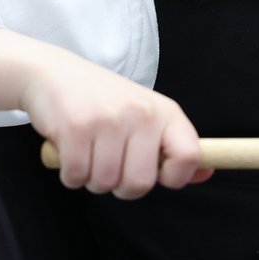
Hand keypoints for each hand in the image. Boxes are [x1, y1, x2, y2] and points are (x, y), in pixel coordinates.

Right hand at [19, 46, 208, 197]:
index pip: (190, 156)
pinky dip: (69, 175)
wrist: (52, 73)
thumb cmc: (102, 100)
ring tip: (87, 153)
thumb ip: (173, 146)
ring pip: (105, 183)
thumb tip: (206, 174)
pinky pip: (76, 177)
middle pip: (140, 184)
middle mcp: (141, 114)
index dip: (175, 177)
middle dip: (120, 186)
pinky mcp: (75, 128)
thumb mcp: (146, 114)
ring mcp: (108, 120)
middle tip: (109, 164)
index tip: (156, 173)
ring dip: (91, 179)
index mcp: (165, 112)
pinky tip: (69, 151)